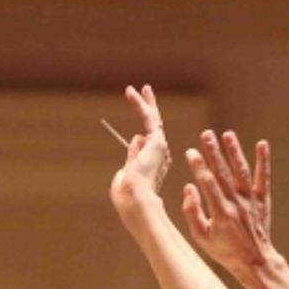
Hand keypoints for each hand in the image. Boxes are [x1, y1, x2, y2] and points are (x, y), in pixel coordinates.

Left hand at [109, 84, 170, 215]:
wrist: (134, 199)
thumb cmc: (127, 194)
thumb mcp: (127, 172)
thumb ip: (132, 156)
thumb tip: (136, 137)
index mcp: (153, 167)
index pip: (147, 148)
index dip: (141, 139)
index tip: (138, 134)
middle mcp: (160, 156)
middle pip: (153, 129)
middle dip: (149, 112)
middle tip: (146, 95)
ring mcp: (160, 148)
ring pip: (152, 120)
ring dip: (142, 103)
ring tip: (132, 90)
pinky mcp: (157, 141)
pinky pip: (148, 118)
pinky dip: (140, 104)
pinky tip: (132, 93)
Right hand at [182, 129, 274, 274]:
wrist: (255, 261)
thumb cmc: (225, 251)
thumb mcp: (201, 238)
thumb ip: (192, 212)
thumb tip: (188, 188)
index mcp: (220, 213)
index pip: (208, 185)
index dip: (199, 167)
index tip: (190, 151)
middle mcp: (237, 204)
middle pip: (224, 173)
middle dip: (214, 152)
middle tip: (206, 134)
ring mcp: (251, 201)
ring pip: (242, 172)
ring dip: (235, 152)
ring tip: (227, 135)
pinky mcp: (262, 200)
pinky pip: (263, 178)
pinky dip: (263, 161)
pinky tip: (262, 144)